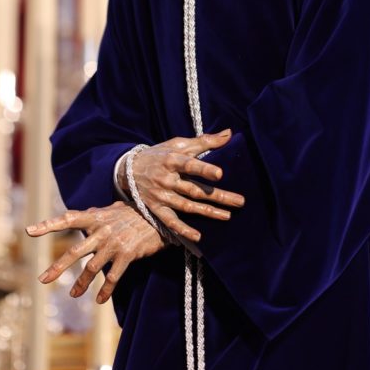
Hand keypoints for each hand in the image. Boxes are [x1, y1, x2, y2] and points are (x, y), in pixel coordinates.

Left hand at [26, 201, 165, 303]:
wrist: (159, 215)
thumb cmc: (134, 212)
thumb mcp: (113, 211)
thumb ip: (95, 216)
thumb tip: (82, 215)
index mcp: (95, 218)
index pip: (67, 219)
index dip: (48, 225)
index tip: (29, 231)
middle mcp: (102, 231)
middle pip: (75, 251)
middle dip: (57, 267)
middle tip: (42, 280)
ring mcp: (114, 243)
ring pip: (92, 268)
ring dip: (81, 284)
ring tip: (73, 294)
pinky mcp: (128, 254)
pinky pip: (113, 276)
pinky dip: (106, 290)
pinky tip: (100, 299)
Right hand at [119, 128, 244, 243]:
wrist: (129, 169)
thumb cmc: (160, 154)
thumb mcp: (179, 144)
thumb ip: (205, 141)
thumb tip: (229, 133)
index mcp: (171, 160)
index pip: (190, 165)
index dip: (204, 169)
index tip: (220, 173)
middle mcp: (166, 179)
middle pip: (195, 190)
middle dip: (218, 196)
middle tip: (240, 201)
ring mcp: (161, 195)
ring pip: (187, 206)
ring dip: (208, 212)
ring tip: (228, 216)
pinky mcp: (156, 208)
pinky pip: (170, 221)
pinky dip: (183, 230)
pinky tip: (198, 236)